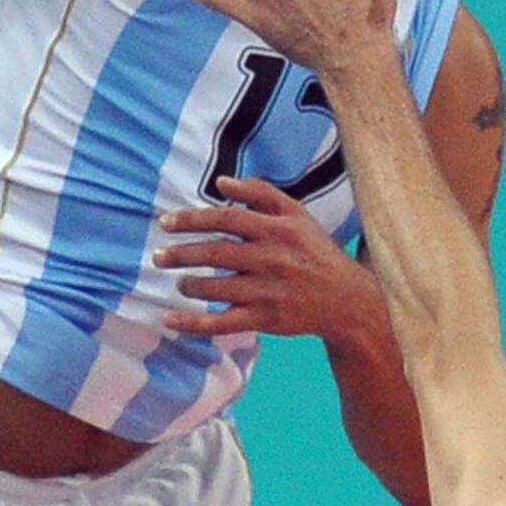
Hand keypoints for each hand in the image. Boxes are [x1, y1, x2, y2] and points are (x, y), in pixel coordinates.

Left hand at [156, 178, 381, 339]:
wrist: (348, 300)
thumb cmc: (316, 252)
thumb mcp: (298, 216)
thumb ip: (262, 194)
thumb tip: (222, 183)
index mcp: (278, 230)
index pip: (227, 219)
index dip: (193, 219)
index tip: (167, 222)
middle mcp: (272, 259)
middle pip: (215, 253)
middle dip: (180, 254)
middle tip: (158, 256)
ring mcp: (267, 291)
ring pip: (215, 287)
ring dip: (189, 284)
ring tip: (180, 282)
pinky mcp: (265, 319)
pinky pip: (221, 322)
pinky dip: (193, 323)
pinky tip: (170, 318)